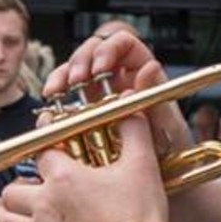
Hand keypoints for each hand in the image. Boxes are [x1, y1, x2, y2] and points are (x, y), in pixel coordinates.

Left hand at [0, 115, 169, 221]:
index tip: (47, 131)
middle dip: (16, 182)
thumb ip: (133, 132)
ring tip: (0, 204)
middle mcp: (46, 204)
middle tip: (25, 180)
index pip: (42, 152)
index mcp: (64, 178)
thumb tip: (131, 106)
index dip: (44, 139)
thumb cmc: (138, 215)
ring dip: (1, 210)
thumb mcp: (142, 165)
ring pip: (6, 219)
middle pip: (12, 189)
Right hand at [40, 21, 190, 162]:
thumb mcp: (167, 124)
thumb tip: (149, 66)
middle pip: (94, 50)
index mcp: (142, 72)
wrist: (159, 178)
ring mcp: (99, 91)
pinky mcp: (83, 108)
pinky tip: (51, 98)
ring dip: (63, 73)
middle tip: (76, 80)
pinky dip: (55, 90)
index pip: (123, 44)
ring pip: (76, 67)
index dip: (109, 49)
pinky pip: (65, 90)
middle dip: (81, 60)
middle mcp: (119, 77)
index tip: (100, 69)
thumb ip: (156, 96)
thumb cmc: (169, 152)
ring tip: (58, 90)